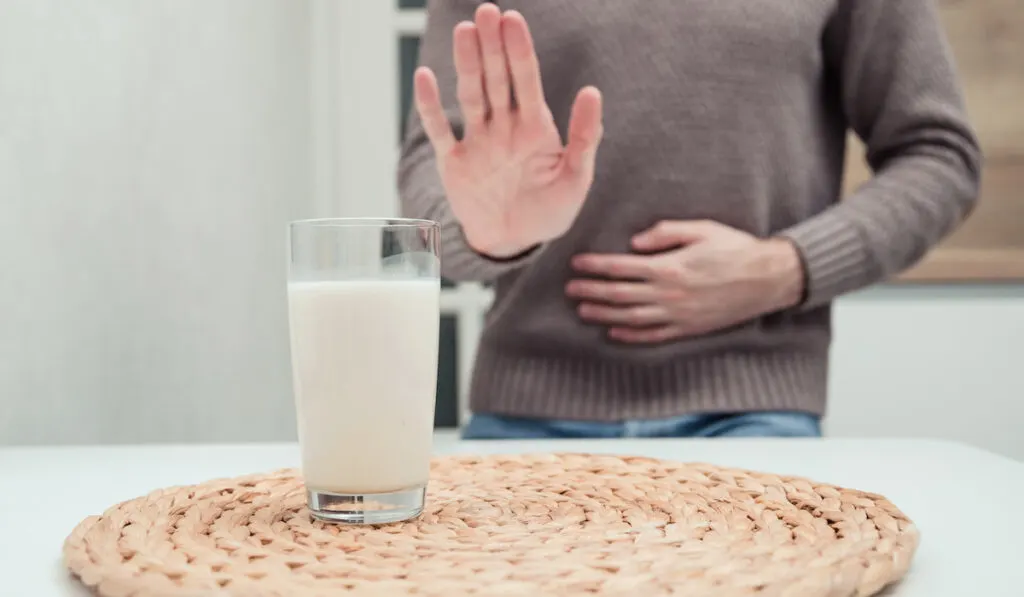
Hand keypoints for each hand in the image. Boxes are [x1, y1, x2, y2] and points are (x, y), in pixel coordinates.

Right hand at [413, 4, 603, 257]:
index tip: (512, 19)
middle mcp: (504, 126)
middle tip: (485, 12)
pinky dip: (430, 107)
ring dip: (466, 64)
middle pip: (497, 78)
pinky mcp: (454, 162)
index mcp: (535, 126)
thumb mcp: (576, 177)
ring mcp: (477, 141)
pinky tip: (424, 77)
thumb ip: (585, 137)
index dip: (520, 49)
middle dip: (492, 45)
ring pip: (470, 94)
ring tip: (464, 32)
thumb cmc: (550, 211)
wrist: (515, 242)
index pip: (527, 79)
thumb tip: (592, 91)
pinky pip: (440, 130)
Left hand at [567, 220, 804, 342]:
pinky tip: (614, 332)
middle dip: (591, 291)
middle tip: (570, 289)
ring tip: (583, 311)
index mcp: (670, 267)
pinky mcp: (688, 328)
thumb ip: (665, 233)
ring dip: (604, 315)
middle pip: (619, 295)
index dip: (596, 266)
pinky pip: (653, 335)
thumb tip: (634, 243)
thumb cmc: (735, 248)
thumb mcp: (701, 229)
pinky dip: (631, 335)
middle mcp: (669, 294)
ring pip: (631, 318)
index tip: (577, 263)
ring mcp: (678, 315)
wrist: (768, 278)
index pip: (621, 267)